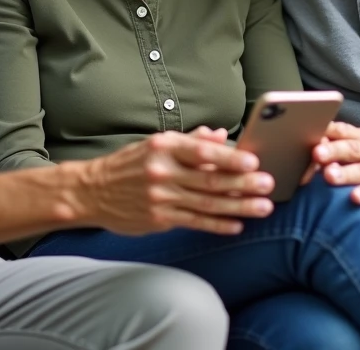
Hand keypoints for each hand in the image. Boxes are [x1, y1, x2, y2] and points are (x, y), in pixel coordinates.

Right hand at [77, 130, 275, 235]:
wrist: (92, 191)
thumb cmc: (128, 165)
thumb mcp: (155, 144)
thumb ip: (190, 141)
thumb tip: (220, 135)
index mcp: (163, 147)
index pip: (202, 152)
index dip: (230, 158)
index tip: (253, 161)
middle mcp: (162, 171)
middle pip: (209, 180)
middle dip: (243, 183)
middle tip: (268, 184)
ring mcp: (160, 197)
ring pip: (207, 203)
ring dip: (238, 206)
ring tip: (262, 207)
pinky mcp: (159, 219)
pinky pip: (194, 222)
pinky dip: (217, 224)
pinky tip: (236, 225)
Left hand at [313, 123, 359, 214]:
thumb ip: (343, 146)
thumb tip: (307, 148)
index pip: (341, 131)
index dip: (322, 134)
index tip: (301, 137)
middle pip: (351, 148)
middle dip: (332, 151)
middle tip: (315, 154)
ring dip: (345, 173)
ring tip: (329, 176)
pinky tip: (355, 198)